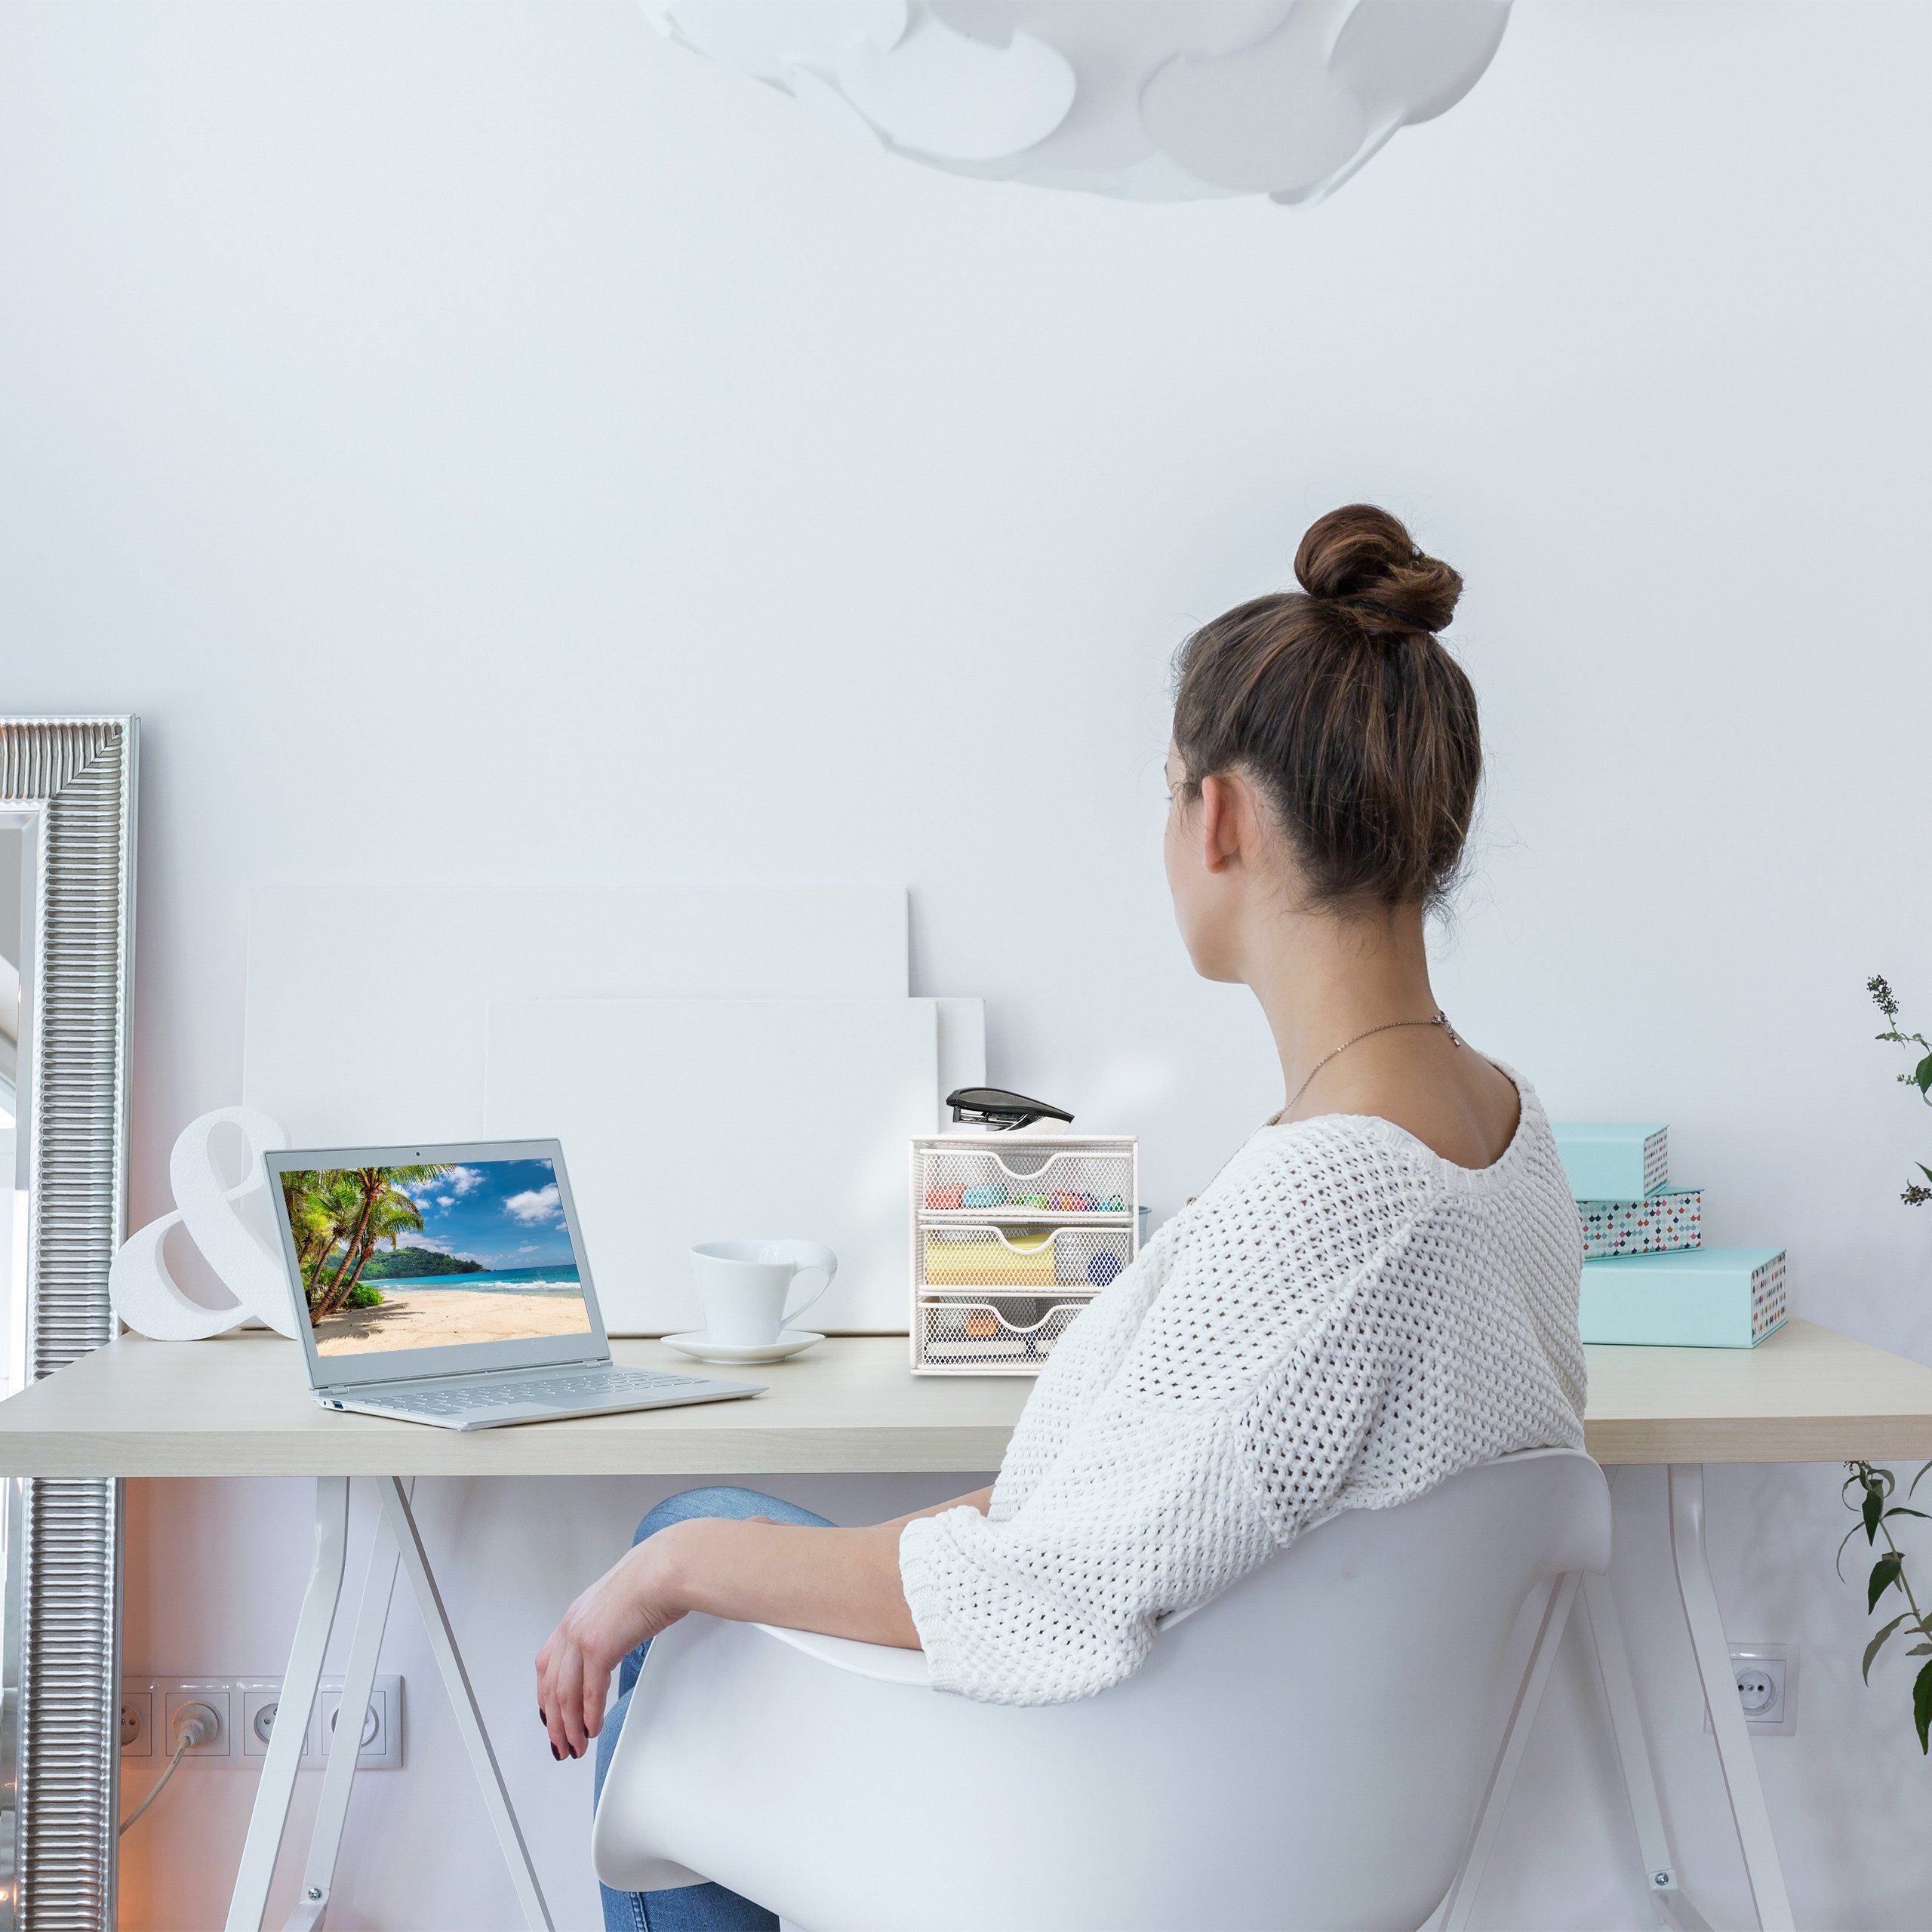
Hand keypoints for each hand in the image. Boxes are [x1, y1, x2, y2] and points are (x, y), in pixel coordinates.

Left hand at [536, 1529, 689, 1760]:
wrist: (666, 1569)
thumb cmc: (654, 1578)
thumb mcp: (619, 1602)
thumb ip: (608, 1623)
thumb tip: (614, 1640)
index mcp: (575, 1615)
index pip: (547, 1664)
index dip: (546, 1696)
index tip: (551, 1717)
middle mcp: (572, 1626)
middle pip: (551, 1686)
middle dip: (554, 1722)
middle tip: (562, 1745)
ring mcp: (582, 1637)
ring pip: (565, 1695)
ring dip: (569, 1727)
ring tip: (576, 1746)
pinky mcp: (599, 1647)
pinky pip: (589, 1692)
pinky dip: (589, 1716)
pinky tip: (593, 1729)